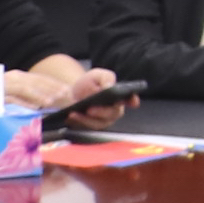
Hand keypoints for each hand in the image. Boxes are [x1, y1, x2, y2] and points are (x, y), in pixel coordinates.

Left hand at [8, 59, 127, 124]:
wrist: (73, 92)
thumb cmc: (89, 83)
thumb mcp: (98, 75)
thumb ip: (106, 78)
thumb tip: (110, 86)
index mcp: (120, 98)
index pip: (130, 100)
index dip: (132, 101)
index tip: (132, 101)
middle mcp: (114, 111)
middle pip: (112, 114)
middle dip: (102, 112)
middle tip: (91, 109)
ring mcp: (103, 121)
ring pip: (98, 124)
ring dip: (86, 119)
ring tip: (75, 113)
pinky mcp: (90, 127)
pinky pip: (86, 127)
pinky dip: (78, 121)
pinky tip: (71, 115)